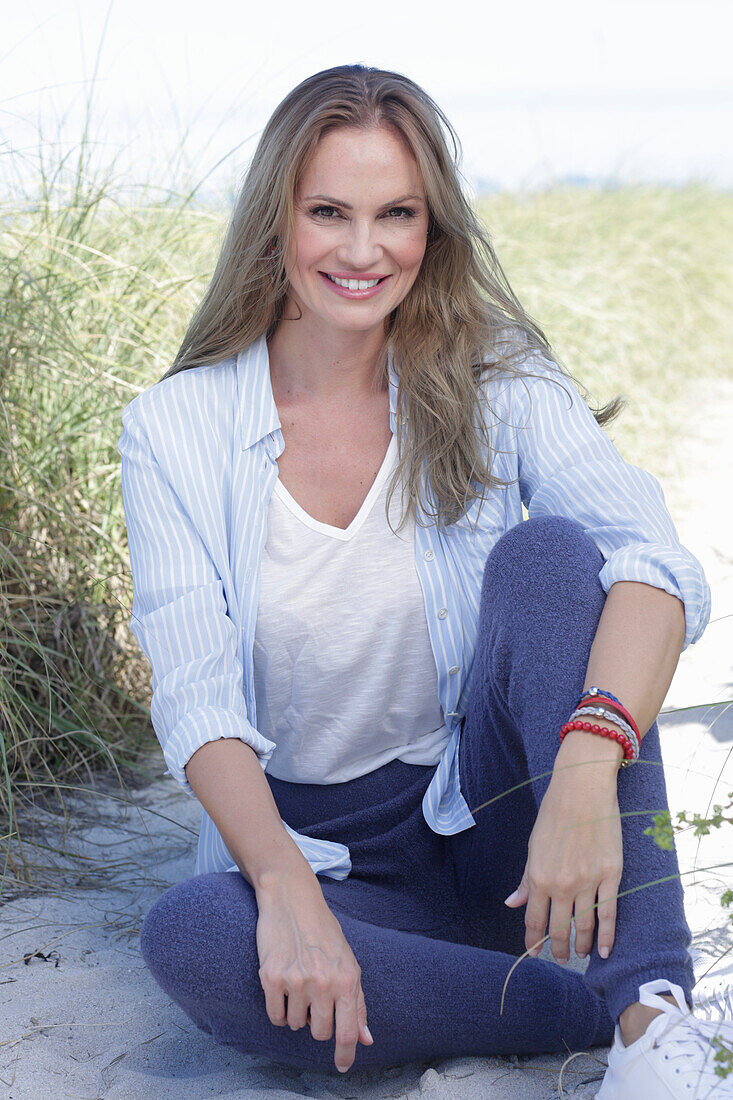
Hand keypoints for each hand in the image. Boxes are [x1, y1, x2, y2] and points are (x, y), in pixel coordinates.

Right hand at [255, 874, 373, 1072]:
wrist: (292, 899)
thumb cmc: (323, 932)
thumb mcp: (348, 962)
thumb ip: (358, 1003)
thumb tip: (365, 1039)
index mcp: (346, 979)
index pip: (347, 1032)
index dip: (345, 1055)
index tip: (342, 1067)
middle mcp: (323, 982)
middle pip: (320, 1033)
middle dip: (318, 1023)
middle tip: (316, 997)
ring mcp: (296, 980)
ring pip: (296, 1025)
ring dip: (297, 1012)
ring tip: (299, 983)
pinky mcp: (271, 977)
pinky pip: (275, 1016)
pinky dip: (279, 1009)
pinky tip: (283, 987)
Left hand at [505, 730, 623, 962]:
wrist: (582, 790)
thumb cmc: (554, 815)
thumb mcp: (533, 847)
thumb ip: (526, 879)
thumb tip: (512, 904)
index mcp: (539, 877)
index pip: (534, 920)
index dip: (533, 941)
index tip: (534, 952)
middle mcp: (562, 884)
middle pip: (559, 929)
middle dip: (557, 949)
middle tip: (559, 959)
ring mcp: (588, 881)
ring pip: (584, 925)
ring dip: (581, 945)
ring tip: (580, 955)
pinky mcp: (611, 875)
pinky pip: (609, 913)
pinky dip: (606, 935)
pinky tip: (604, 950)